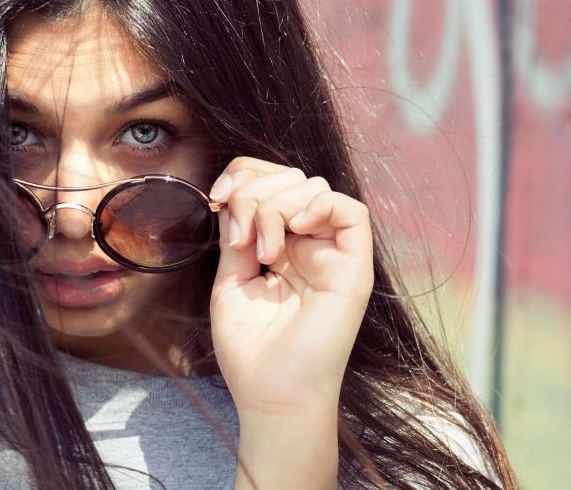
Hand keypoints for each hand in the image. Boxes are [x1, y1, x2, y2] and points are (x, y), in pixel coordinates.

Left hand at [207, 157, 373, 415]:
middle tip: (241, 236)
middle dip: (254, 191)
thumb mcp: (231, 281)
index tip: (216, 198)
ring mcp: (332, 254)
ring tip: (264, 251)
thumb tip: (234, 197)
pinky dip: (318, 205)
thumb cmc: (252, 350)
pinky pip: (352, 212)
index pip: (270, 182)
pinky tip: (294, 228)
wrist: (273, 395)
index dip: (242, 176)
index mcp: (280, 245)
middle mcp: (309, 244)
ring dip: (277, 206)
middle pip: (289, 177)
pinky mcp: (354, 269)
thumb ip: (237, 235)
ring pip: (314, 187)